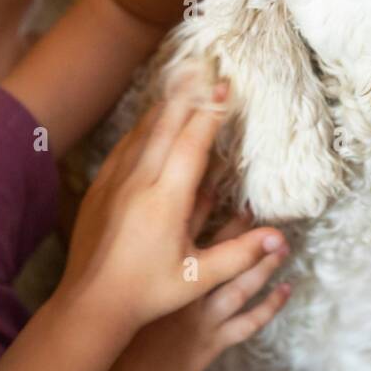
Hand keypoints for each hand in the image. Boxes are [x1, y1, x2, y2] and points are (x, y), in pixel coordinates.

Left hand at [59, 83, 287, 334]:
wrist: (90, 304)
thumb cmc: (148, 294)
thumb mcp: (200, 278)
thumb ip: (241, 255)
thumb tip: (280, 238)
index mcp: (165, 201)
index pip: (191, 145)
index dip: (210, 114)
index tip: (225, 87)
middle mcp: (138, 183)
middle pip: (165, 126)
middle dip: (187, 94)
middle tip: (203, 66)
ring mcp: (115, 183)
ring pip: (142, 132)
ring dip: (164, 105)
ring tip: (181, 81)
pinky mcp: (99, 189)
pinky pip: (124, 147)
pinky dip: (142, 127)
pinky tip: (151, 120)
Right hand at [107, 212, 290, 370]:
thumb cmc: (126, 329)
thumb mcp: (129, 285)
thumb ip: (141, 254)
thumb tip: (156, 216)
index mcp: (165, 275)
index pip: (186, 231)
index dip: (205, 204)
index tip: (220, 182)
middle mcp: (189, 294)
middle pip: (222, 254)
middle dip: (243, 230)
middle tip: (259, 207)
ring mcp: (205, 318)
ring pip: (242, 286)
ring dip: (264, 265)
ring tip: (282, 244)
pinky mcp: (215, 341)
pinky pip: (249, 323)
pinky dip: (270, 306)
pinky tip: (287, 288)